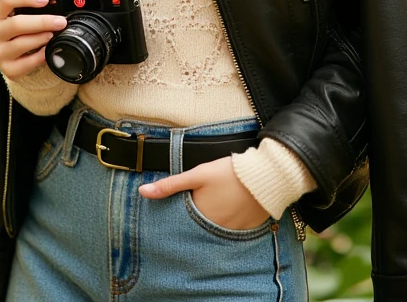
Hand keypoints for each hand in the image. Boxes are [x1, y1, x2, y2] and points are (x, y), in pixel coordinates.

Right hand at [0, 0, 67, 79]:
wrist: (16, 55)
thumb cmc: (22, 27)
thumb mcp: (24, 9)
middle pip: (16, 24)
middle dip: (42, 21)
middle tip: (60, 21)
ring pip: (20, 44)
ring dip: (40, 38)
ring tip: (53, 34)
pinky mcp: (7, 69)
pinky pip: (26, 64)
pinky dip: (39, 57)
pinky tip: (48, 51)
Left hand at [138, 155, 270, 230]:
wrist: (264, 177)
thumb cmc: (229, 173)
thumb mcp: (197, 174)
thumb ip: (170, 185)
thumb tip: (142, 192)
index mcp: (200, 217)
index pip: (183, 221)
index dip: (181, 211)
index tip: (183, 203)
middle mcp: (214, 230)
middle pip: (199, 227)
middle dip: (196, 218)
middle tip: (203, 203)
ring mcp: (231, 232)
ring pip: (215, 230)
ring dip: (212, 221)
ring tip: (217, 204)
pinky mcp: (246, 230)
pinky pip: (232, 231)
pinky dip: (228, 222)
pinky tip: (231, 209)